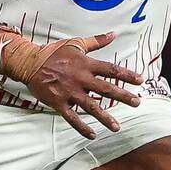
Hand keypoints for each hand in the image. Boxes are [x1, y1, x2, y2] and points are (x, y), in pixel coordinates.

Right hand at [22, 31, 143, 138]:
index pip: (111, 69)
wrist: (30, 63)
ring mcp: (69, 92)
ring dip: (105, 117)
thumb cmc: (53, 52)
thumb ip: (96, 41)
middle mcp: (80, 79)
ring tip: (117, 127)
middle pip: (105, 89)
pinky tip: (92, 135)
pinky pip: (72, 118)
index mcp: (85, 64)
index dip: (127, 75)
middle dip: (123, 96)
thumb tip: (114, 34)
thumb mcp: (76, 43)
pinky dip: (82, 127)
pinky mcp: (59, 103)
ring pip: (91, 106)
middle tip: (137, 103)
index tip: (140, 81)